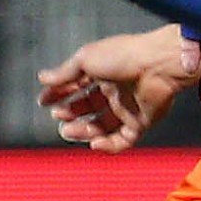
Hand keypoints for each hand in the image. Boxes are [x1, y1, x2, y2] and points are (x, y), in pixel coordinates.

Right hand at [38, 25, 195, 151]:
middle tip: (58, 116)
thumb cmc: (124, 55)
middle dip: (69, 114)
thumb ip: (64, 73)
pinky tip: (94, 142)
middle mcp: (115, 91)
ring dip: (83, 131)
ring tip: (69, 131)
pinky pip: (122, 140)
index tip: (44, 101)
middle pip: (86, 108)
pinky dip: (107, 145)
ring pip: (101, 126)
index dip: (59, 94)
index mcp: (102, 72)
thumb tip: (43, 78)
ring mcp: (128, 108)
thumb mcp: (85, 60)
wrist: (157, 63)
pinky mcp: (140, 123)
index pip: (75, 86)